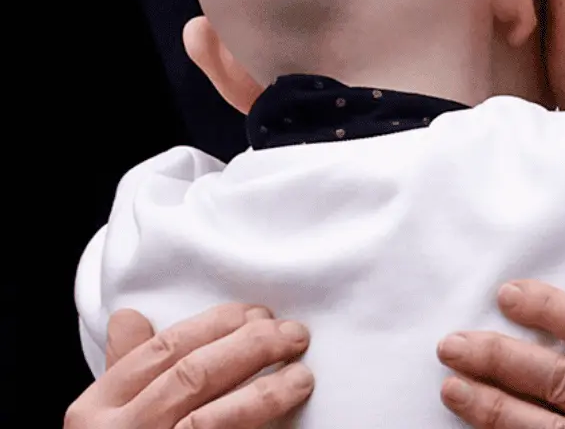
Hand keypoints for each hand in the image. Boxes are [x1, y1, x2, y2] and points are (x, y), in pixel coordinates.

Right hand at [64, 304, 313, 428]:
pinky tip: (289, 418)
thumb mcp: (108, 419)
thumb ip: (125, 370)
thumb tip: (131, 316)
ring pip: (213, 419)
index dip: (216, 325)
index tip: (257, 313)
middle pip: (194, 376)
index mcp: (94, 411)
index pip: (163, 350)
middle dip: (251, 347)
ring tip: (302, 376)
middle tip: (293, 335)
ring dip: (265, 391)